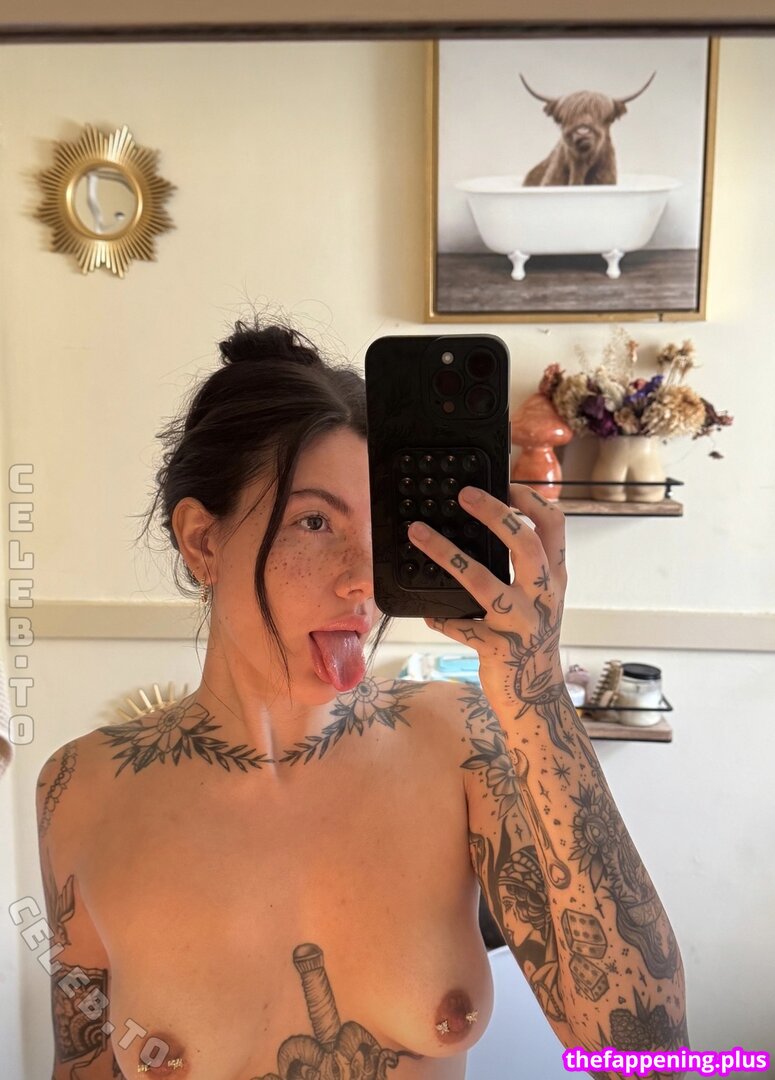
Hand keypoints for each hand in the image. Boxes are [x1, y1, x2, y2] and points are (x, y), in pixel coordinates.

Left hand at [407, 482, 567, 721]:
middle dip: (494, 513)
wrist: (537, 698)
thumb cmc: (532, 639)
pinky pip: (464, 626)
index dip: (531, 500)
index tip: (506, 484)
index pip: (554, 526)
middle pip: (524, 543)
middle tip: (464, 494)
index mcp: (555, 578)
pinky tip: (428, 611)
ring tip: (418, 533)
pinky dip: (443, 617)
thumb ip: (526, 568)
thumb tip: (493, 526)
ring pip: (484, 582)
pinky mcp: (499, 649)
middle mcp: (543, 597)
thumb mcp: (541, 599)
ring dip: (448, 554)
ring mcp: (522, 624)